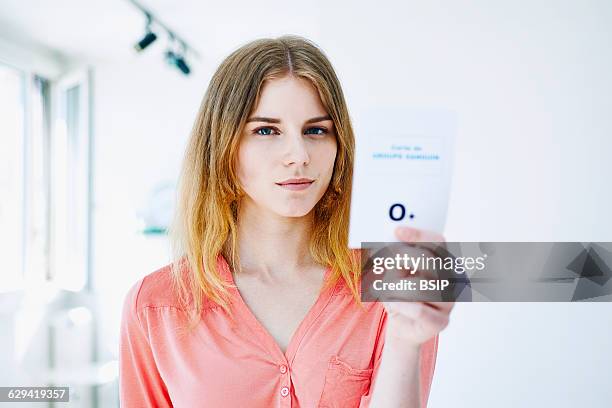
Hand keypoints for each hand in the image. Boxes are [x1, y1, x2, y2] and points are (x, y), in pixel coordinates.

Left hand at [381, 226, 454, 346]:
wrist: (401, 325)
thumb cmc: (400, 293)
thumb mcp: (395, 270)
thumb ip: (397, 256)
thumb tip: (393, 240)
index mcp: (445, 262)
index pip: (439, 242)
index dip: (418, 235)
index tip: (397, 231)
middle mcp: (453, 280)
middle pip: (432, 261)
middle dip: (406, 257)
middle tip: (389, 260)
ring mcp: (450, 302)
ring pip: (421, 287)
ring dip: (397, 287)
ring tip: (387, 291)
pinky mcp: (441, 322)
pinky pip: (419, 310)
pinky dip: (400, 305)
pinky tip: (393, 304)